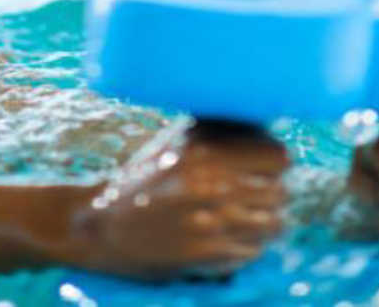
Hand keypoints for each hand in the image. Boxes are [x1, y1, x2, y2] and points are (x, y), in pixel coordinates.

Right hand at [51, 127, 288, 279]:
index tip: (267, 166)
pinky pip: (254, 251)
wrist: (98, 227)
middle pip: (279, 191)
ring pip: (273, 224)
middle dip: (270, 193)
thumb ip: (214, 135)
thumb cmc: (139, 180)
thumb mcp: (172, 146)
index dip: (274, 161)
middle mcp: (209, 185)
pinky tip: (229, 238)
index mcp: (202, 152)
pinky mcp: (206, 256)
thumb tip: (259, 123)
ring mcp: (210, 223)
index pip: (276, 156)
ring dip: (264, 222)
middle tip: (257, 195)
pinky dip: (247, 246)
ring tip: (248, 218)